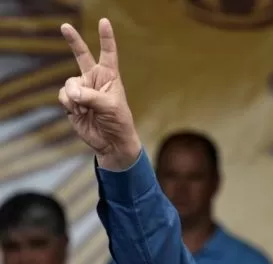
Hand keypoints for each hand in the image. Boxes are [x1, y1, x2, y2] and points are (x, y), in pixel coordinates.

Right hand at [58, 19, 140, 169]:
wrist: (111, 142)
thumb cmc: (118, 122)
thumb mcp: (110, 107)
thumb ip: (90, 96)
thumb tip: (71, 92)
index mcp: (110, 77)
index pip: (108, 54)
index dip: (106, 38)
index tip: (104, 22)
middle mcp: (94, 79)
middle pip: (81, 55)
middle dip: (73, 41)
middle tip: (65, 26)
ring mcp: (82, 89)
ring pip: (69, 83)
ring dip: (75, 96)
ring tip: (85, 108)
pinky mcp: (71, 101)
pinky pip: (64, 96)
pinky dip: (69, 104)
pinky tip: (78, 112)